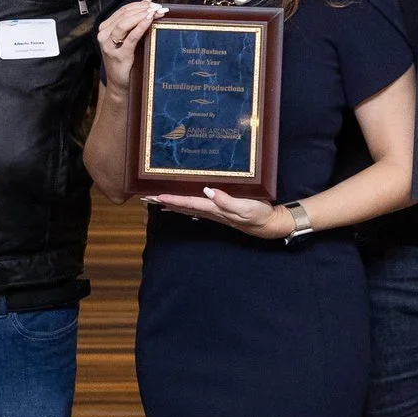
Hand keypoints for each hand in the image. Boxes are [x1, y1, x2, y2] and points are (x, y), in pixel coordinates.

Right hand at [97, 1, 164, 93]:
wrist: (119, 84)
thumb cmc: (124, 60)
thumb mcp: (127, 38)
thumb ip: (134, 19)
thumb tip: (147, 0)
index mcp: (104, 28)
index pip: (122, 11)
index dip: (138, 5)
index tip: (153, 3)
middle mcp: (104, 35)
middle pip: (124, 15)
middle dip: (143, 9)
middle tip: (158, 7)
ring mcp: (109, 45)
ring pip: (125, 23)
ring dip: (142, 15)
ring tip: (156, 12)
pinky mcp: (119, 55)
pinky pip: (131, 37)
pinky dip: (141, 27)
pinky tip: (150, 21)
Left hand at [144, 188, 293, 239]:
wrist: (270, 224)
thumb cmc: (259, 216)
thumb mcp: (246, 208)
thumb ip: (227, 201)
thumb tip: (208, 191)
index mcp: (216, 209)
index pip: (189, 203)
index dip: (173, 199)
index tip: (157, 196)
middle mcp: (212, 212)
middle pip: (183, 207)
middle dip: (165, 202)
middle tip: (146, 199)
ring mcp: (216, 213)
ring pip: (188, 208)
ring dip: (172, 204)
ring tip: (156, 201)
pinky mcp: (221, 211)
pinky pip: (198, 208)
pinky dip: (185, 206)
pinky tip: (179, 205)